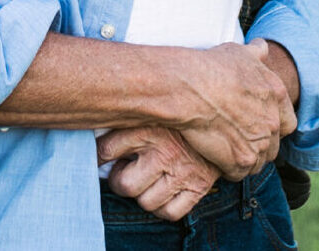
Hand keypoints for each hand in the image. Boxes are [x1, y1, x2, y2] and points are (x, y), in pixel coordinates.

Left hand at [97, 125, 219, 220]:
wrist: (223, 115)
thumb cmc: (178, 113)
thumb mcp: (150, 107)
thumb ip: (126, 115)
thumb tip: (95, 123)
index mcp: (148, 127)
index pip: (106, 150)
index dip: (96, 157)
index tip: (97, 158)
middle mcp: (165, 152)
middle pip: (125, 185)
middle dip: (120, 180)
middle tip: (126, 169)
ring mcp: (183, 172)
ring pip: (146, 202)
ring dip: (142, 194)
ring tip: (146, 179)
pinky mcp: (198, 186)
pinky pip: (170, 212)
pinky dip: (163, 207)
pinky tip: (162, 191)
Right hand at [168, 41, 295, 179]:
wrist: (190, 89)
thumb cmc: (211, 67)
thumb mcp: (238, 53)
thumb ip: (256, 53)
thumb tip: (263, 48)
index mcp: (276, 94)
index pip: (288, 121)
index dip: (274, 124)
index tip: (259, 124)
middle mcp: (273, 121)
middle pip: (274, 144)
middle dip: (259, 144)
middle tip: (238, 138)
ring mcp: (259, 143)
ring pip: (258, 161)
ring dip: (245, 158)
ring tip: (226, 151)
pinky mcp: (241, 161)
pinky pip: (240, 173)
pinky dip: (229, 169)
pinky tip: (216, 159)